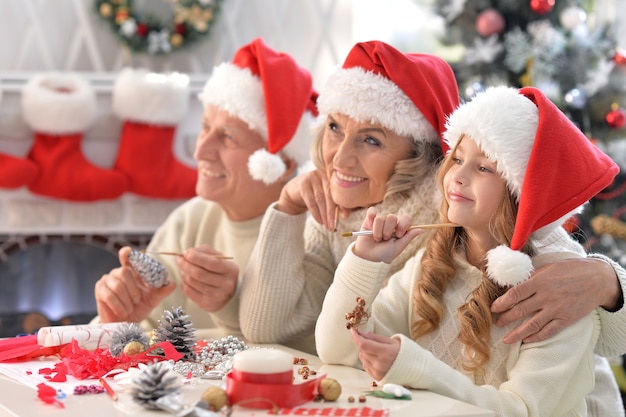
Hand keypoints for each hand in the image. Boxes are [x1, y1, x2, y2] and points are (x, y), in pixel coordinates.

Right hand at [94, 246, 174, 322]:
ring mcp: (107, 279)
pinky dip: (118, 305)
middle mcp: (119, 272)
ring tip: (129, 309)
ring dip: (126, 300)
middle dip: (133, 289)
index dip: (127, 253)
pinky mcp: (99, 289)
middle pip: (124, 271)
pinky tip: (122, 312)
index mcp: (133, 271)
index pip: (128, 257)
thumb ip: (162, 291)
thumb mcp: (153, 300)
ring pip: (118, 285)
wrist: (125, 325)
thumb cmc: (139, 309)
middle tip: (137, 301)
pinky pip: (109, 295)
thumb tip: (172, 284)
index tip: (128, 252)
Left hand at [176, 245, 238, 311]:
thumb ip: (203, 251)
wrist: (229, 292)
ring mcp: (217, 296)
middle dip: (185, 264)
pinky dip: (184, 283)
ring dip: (184, 273)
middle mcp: (226, 284)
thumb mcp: (218, 257)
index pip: (210, 263)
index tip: (186, 253)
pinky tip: (186, 279)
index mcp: (231, 270)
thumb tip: (186, 253)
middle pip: (198, 273)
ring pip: (192, 282)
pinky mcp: (207, 304)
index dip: (195, 257)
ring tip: (184, 269)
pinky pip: (188, 291)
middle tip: (179, 259)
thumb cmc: (220, 270)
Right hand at [276, 169, 346, 230]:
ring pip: (320, 199)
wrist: (296, 190)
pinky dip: (315, 213)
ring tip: (327, 226)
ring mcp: (313, 177)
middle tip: (333, 226)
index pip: (339, 191)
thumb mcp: (328, 197)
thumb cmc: (317, 194)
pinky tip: (319, 221)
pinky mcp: (303, 184)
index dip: (343, 204)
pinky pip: (310, 201)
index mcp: (334, 176)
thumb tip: (346, 216)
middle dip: (332, 212)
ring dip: (324, 214)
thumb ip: (338, 204)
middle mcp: (324, 174)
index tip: (345, 217)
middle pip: (330, 195)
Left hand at [351, 329, 399, 380]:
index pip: (364, 344)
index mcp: (385, 352)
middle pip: (362, 351)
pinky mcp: (376, 378)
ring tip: (376, 351)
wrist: (412, 369)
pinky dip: (367, 360)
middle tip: (370, 340)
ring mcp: (377, 372)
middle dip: (362, 343)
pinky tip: (376, 358)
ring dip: (364, 352)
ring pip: (362, 358)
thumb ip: (375, 337)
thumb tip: (361, 333)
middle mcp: (380, 364)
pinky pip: (365, 366)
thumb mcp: (391, 341)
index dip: (356, 337)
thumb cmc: (403, 353)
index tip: (353, 330)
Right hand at [353, 207, 422, 263]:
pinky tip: (369, 225)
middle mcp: (391, 224)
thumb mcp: (397, 248)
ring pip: (380, 218)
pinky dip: (371, 217)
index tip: (399, 235)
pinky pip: (372, 211)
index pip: (406, 218)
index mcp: (400, 229)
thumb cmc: (384, 254)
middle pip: (392, 217)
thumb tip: (421, 230)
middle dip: (387, 230)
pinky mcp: (369, 220)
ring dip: (377, 231)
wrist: (368, 257)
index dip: (403, 225)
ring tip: (377, 239)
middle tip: (385, 239)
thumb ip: (408, 238)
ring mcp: (380, 221)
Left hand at [491, 257, 619, 343]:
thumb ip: (531, 277)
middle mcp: (546, 297)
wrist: (597, 279)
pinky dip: (536, 337)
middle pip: (520, 310)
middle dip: (505, 318)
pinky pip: (548, 331)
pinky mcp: (566, 319)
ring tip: (506, 339)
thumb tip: (513, 282)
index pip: (514, 294)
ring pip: (532, 325)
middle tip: (496, 322)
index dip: (501, 302)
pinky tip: (527, 341)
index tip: (493, 307)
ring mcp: (556, 310)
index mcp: (539, 281)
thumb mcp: (548, 267)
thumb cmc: (571, 269)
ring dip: (517, 334)